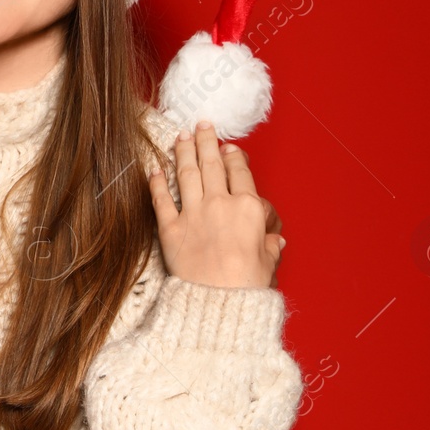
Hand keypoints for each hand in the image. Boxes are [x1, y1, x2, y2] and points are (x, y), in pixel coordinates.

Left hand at [149, 122, 284, 289]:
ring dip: (183, 151)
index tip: (228, 148)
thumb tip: (274, 242)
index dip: (233, 157)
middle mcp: (220, 205)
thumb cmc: (247, 287)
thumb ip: (269, 246)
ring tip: (180, 136)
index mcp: (248, 209)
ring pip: (186, 173)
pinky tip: (154, 169)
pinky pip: (161, 199)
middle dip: (206, 141)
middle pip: (211, 165)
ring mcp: (193, 215)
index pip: (240, 174)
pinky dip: (157, 182)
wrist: (218, 304)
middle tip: (201, 125)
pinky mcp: (170, 229)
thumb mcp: (267, 263)